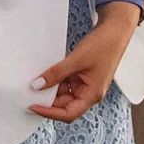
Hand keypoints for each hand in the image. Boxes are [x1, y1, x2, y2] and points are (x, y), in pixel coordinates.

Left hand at [27, 4, 136, 121]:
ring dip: (50, 88)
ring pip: (63, 93)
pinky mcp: (81, 76)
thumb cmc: (103, 45)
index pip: (68, 113)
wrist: (115, 30)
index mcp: (92, 95)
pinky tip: (45, 73)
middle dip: (47, 100)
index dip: (49, 113)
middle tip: (28, 93)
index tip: (32, 106)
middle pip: (64, 105)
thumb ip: (56, 73)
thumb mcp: (76, 59)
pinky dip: (55, 79)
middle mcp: (89, 93)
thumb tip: (37, 85)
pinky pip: (65, 83)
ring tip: (35, 80)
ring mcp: (85, 84)